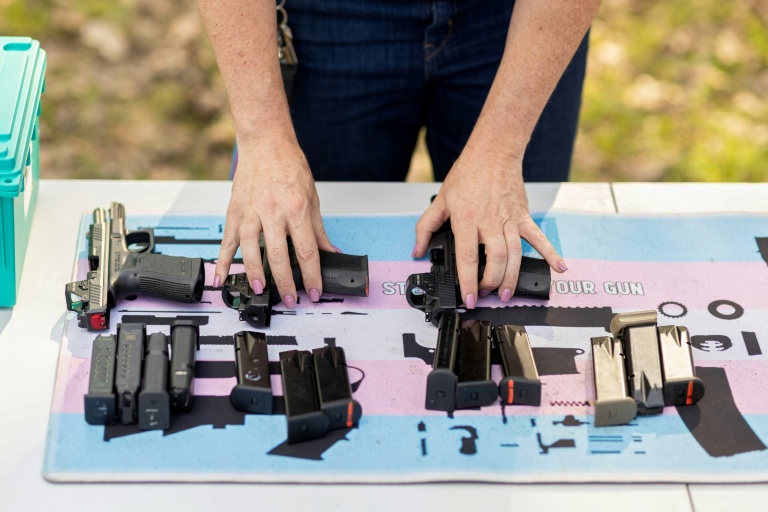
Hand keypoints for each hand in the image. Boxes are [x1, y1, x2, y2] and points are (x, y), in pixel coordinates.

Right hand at [213, 137, 334, 306]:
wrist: (266, 143)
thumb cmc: (289, 166)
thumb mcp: (312, 198)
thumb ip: (318, 230)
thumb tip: (330, 252)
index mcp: (296, 209)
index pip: (307, 250)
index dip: (312, 275)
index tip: (314, 291)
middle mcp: (272, 212)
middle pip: (279, 255)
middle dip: (286, 282)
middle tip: (291, 299)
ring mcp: (250, 213)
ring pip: (251, 250)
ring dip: (256, 274)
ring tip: (262, 290)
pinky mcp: (235, 212)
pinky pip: (227, 240)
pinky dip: (223, 260)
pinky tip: (221, 277)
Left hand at [413, 148, 567, 307]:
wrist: (492, 152)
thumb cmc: (467, 175)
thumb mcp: (440, 200)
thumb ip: (426, 227)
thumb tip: (418, 250)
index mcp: (466, 219)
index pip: (468, 257)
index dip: (468, 281)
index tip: (469, 298)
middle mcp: (489, 221)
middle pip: (494, 259)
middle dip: (492, 282)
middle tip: (487, 294)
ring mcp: (508, 219)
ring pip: (514, 253)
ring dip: (512, 276)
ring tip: (507, 293)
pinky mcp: (522, 215)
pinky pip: (537, 237)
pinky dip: (549, 252)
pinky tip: (557, 267)